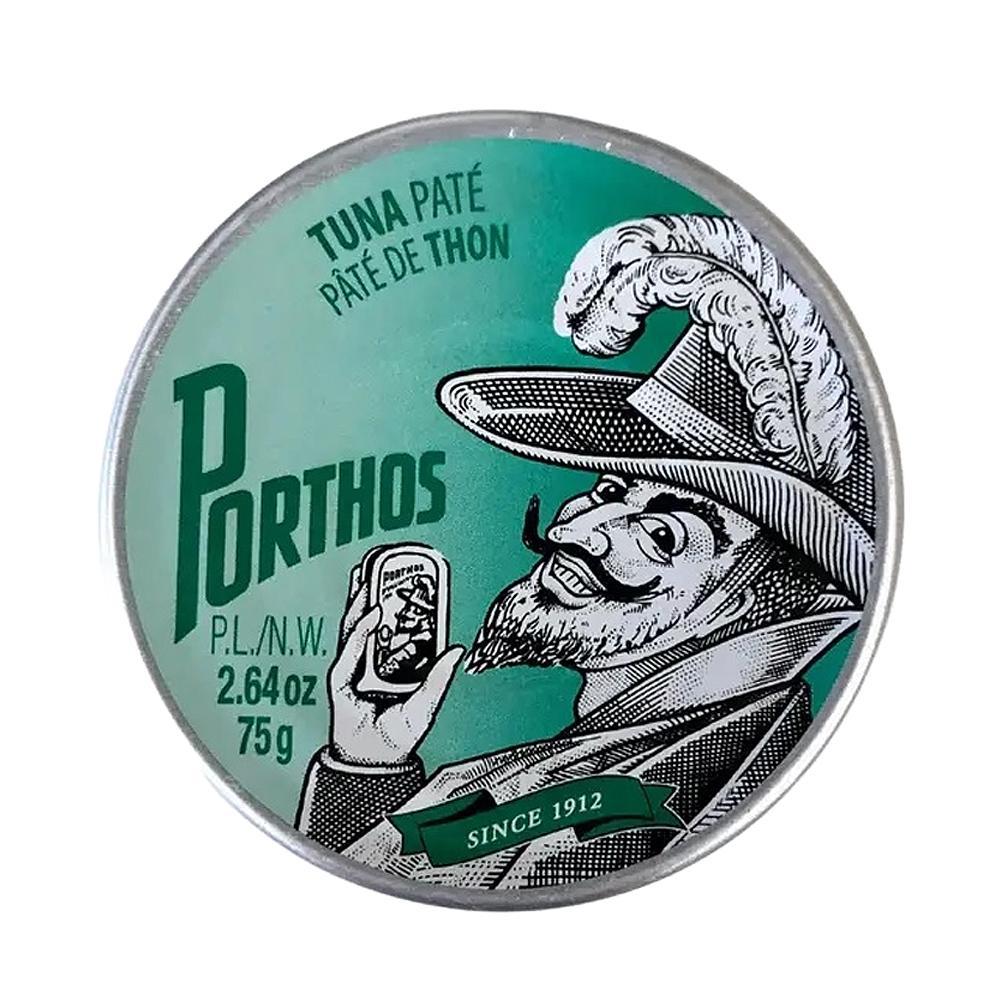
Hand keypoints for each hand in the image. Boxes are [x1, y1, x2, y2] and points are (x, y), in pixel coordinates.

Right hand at [326, 577, 463, 766]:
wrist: (374, 761)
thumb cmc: (398, 736)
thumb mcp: (427, 704)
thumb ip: (439, 677)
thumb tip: (458, 650)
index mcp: (393, 664)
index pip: (396, 627)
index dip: (399, 603)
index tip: (407, 579)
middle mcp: (373, 662)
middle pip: (372, 620)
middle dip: (374, 592)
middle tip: (382, 565)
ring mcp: (355, 668)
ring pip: (357, 626)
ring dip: (362, 600)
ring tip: (370, 575)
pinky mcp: (342, 678)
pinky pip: (352, 648)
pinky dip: (362, 629)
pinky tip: (372, 612)